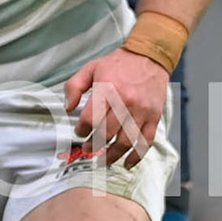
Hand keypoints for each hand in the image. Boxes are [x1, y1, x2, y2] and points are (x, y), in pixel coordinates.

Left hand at [63, 49, 169, 166]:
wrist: (149, 56)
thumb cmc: (117, 64)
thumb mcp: (90, 68)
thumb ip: (74, 87)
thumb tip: (68, 108)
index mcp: (108, 90)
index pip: (90, 119)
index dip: (81, 130)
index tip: (79, 132)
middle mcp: (126, 102)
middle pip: (107, 133)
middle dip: (94, 146)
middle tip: (88, 150)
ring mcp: (142, 111)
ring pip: (126, 141)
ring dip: (112, 156)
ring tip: (103, 162)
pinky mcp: (154, 116)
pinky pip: (146, 141)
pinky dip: (136, 156)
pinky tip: (127, 164)